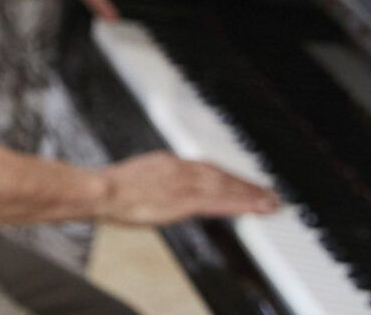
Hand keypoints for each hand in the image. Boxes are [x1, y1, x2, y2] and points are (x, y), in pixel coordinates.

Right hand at [96, 151, 280, 224]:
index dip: (227, 176)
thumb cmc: (109, 189)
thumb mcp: (136, 178)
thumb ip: (156, 184)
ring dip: (250, 194)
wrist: (101, 191)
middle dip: (245, 184)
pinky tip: (255, 207)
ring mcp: (184, 184)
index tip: (241, 183)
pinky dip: (241, 203)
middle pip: (221, 175)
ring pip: (226, 187)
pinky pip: (220, 202)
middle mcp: (180, 169)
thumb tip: (162, 193)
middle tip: (266, 192)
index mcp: (167, 162)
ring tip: (269, 201)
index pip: (205, 168)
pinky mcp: (185, 201)